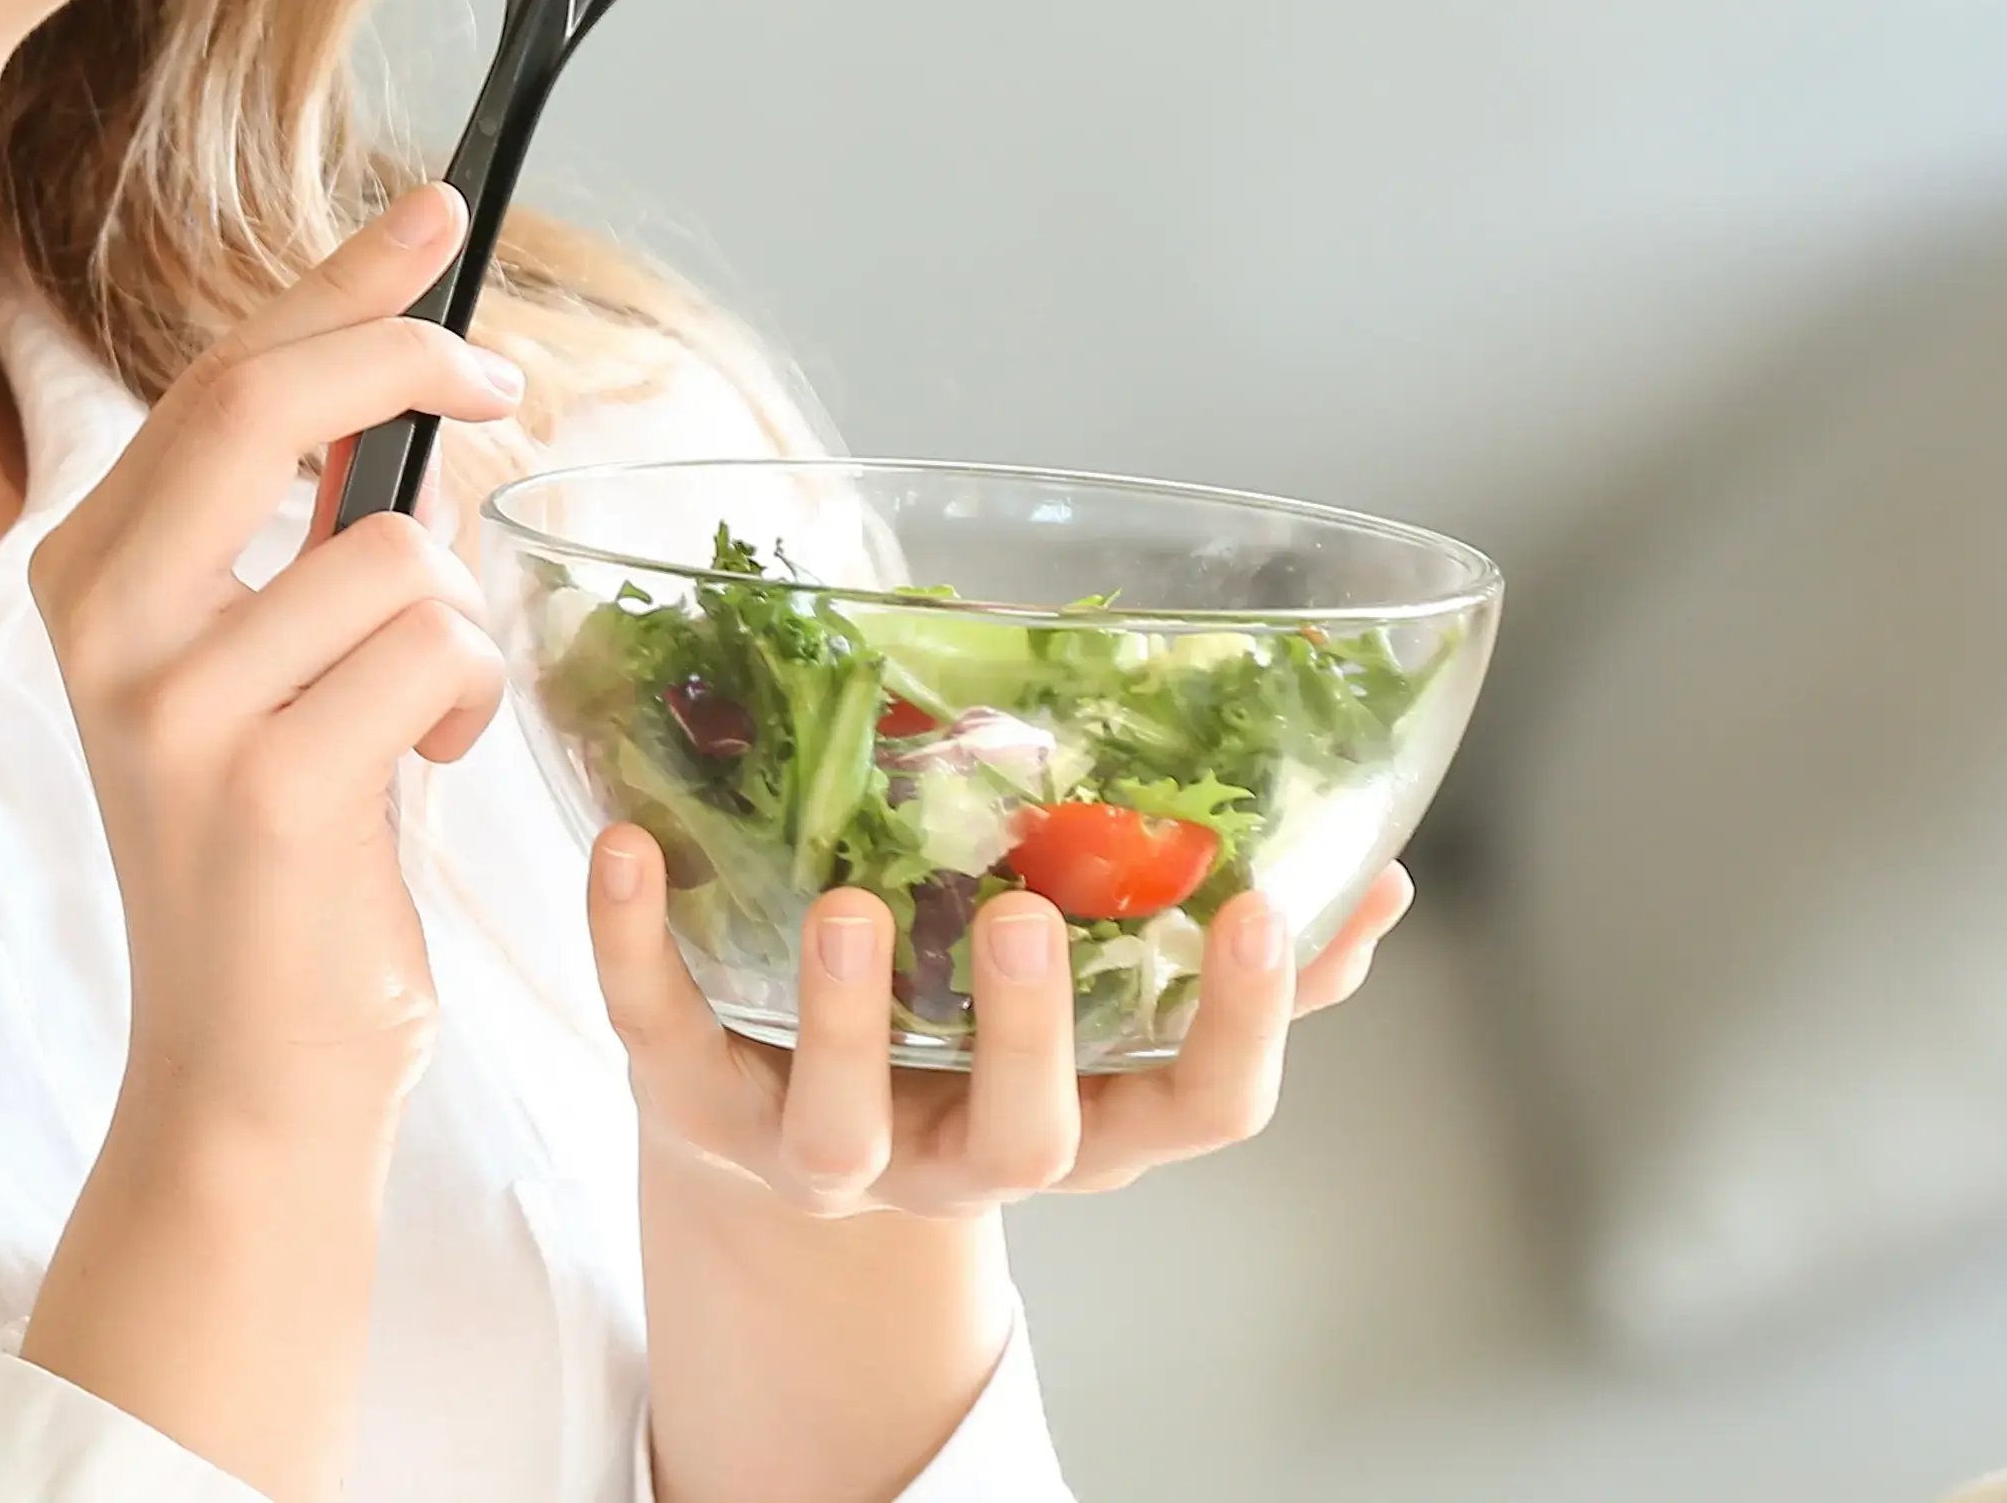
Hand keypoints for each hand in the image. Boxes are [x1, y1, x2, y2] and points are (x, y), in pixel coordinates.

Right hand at [28, 179, 531, 1140]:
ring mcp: (172, 705)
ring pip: (388, 549)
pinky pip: (429, 650)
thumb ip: (312, 526)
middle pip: (262, 400)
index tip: (432, 214)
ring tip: (422, 716)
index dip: (336, 283)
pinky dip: (466, 700)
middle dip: (405, 360)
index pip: (218, 378)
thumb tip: (409, 382)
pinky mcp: (267, 786)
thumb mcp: (270, 661)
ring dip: (453, 621)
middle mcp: (100, 624)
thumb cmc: (283, 859)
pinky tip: (425, 773)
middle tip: (504, 384)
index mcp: (88, 573)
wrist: (249, 1069)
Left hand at [590, 840, 1413, 1214]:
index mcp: (1084, 1124)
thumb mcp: (1097, 1016)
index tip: (1263, 912)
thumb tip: (1379, 878)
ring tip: (851, 904)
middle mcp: (965, 1158)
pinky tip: (627, 847)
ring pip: (839, 1126)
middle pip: (1027, 1137)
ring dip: (844, 1016)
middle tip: (1029, 913)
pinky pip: (658, 1034)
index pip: (1203, 1113)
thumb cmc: (963, 1038)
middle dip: (1031, 1031)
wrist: (771, 1128)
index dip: (1244, 1030)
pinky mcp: (693, 1109)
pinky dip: (633, 941)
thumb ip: (1235, 961)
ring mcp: (822, 1150)